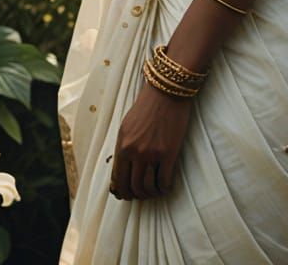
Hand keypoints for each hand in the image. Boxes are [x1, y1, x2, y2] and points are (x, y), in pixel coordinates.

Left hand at [110, 82, 192, 199]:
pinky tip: (165, 186)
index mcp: (122, 146)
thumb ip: (123, 148)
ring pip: (148, 187)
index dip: (123, 192)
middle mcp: (135, 153)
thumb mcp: (127, 126)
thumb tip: (121, 171)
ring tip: (155, 191)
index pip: (118, 180)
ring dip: (151, 194)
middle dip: (137, 195)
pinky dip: (164, 188)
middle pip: (133, 187)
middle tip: (142, 195)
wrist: (167, 91)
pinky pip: (164, 181)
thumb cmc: (147, 106)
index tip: (128, 195)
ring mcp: (152, 154)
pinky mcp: (169, 153)